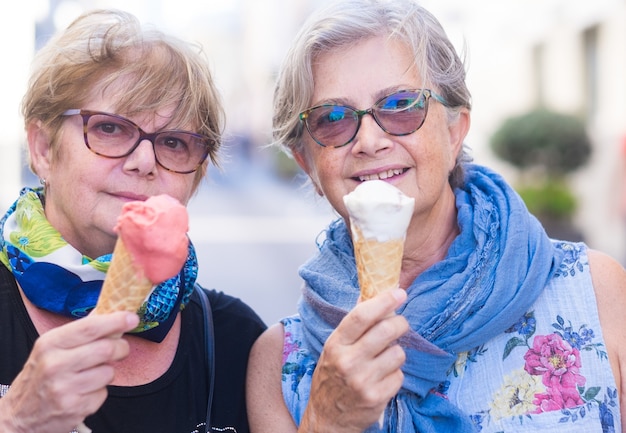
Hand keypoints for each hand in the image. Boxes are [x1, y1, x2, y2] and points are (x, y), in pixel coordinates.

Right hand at [0, 311, 138, 432]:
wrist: (20, 415)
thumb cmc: (41, 375)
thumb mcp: (52, 347)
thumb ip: (81, 330)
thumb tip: (110, 310)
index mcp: (50, 344)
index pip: (90, 328)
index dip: (116, 321)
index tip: (132, 318)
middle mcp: (55, 365)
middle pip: (106, 349)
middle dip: (120, 347)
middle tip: (120, 348)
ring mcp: (64, 389)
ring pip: (108, 372)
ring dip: (107, 372)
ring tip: (91, 374)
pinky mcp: (74, 409)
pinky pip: (104, 393)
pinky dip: (100, 391)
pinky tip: (84, 391)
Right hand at [300, 288, 408, 432]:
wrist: (327, 418)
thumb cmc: (332, 378)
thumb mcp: (334, 348)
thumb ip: (352, 326)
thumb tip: (372, 297)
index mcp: (335, 344)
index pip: (361, 316)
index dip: (383, 301)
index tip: (399, 293)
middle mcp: (348, 361)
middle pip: (386, 331)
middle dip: (400, 323)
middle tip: (400, 324)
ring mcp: (363, 381)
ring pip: (398, 353)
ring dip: (396, 353)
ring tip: (384, 359)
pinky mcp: (377, 397)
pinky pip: (400, 375)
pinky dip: (395, 375)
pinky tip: (383, 378)